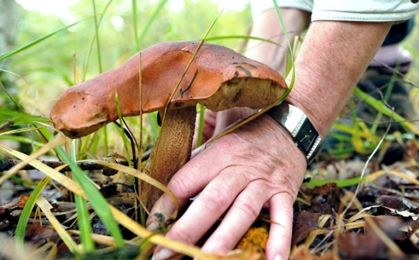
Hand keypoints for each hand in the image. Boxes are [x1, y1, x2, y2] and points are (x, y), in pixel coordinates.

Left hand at [148, 114, 306, 259]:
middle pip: (211, 202)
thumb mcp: (216, 130)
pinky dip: (279, 240)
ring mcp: (263, 183)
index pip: (185, 181)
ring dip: (223, 241)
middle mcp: (238, 169)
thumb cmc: (245, 131)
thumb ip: (192, 148)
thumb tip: (164, 164)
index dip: (165, 204)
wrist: (288, 123)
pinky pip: (282, 218)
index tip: (152, 226)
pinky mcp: (284, 193)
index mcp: (217, 154)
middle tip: (165, 254)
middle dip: (187, 230)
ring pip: (242, 214)